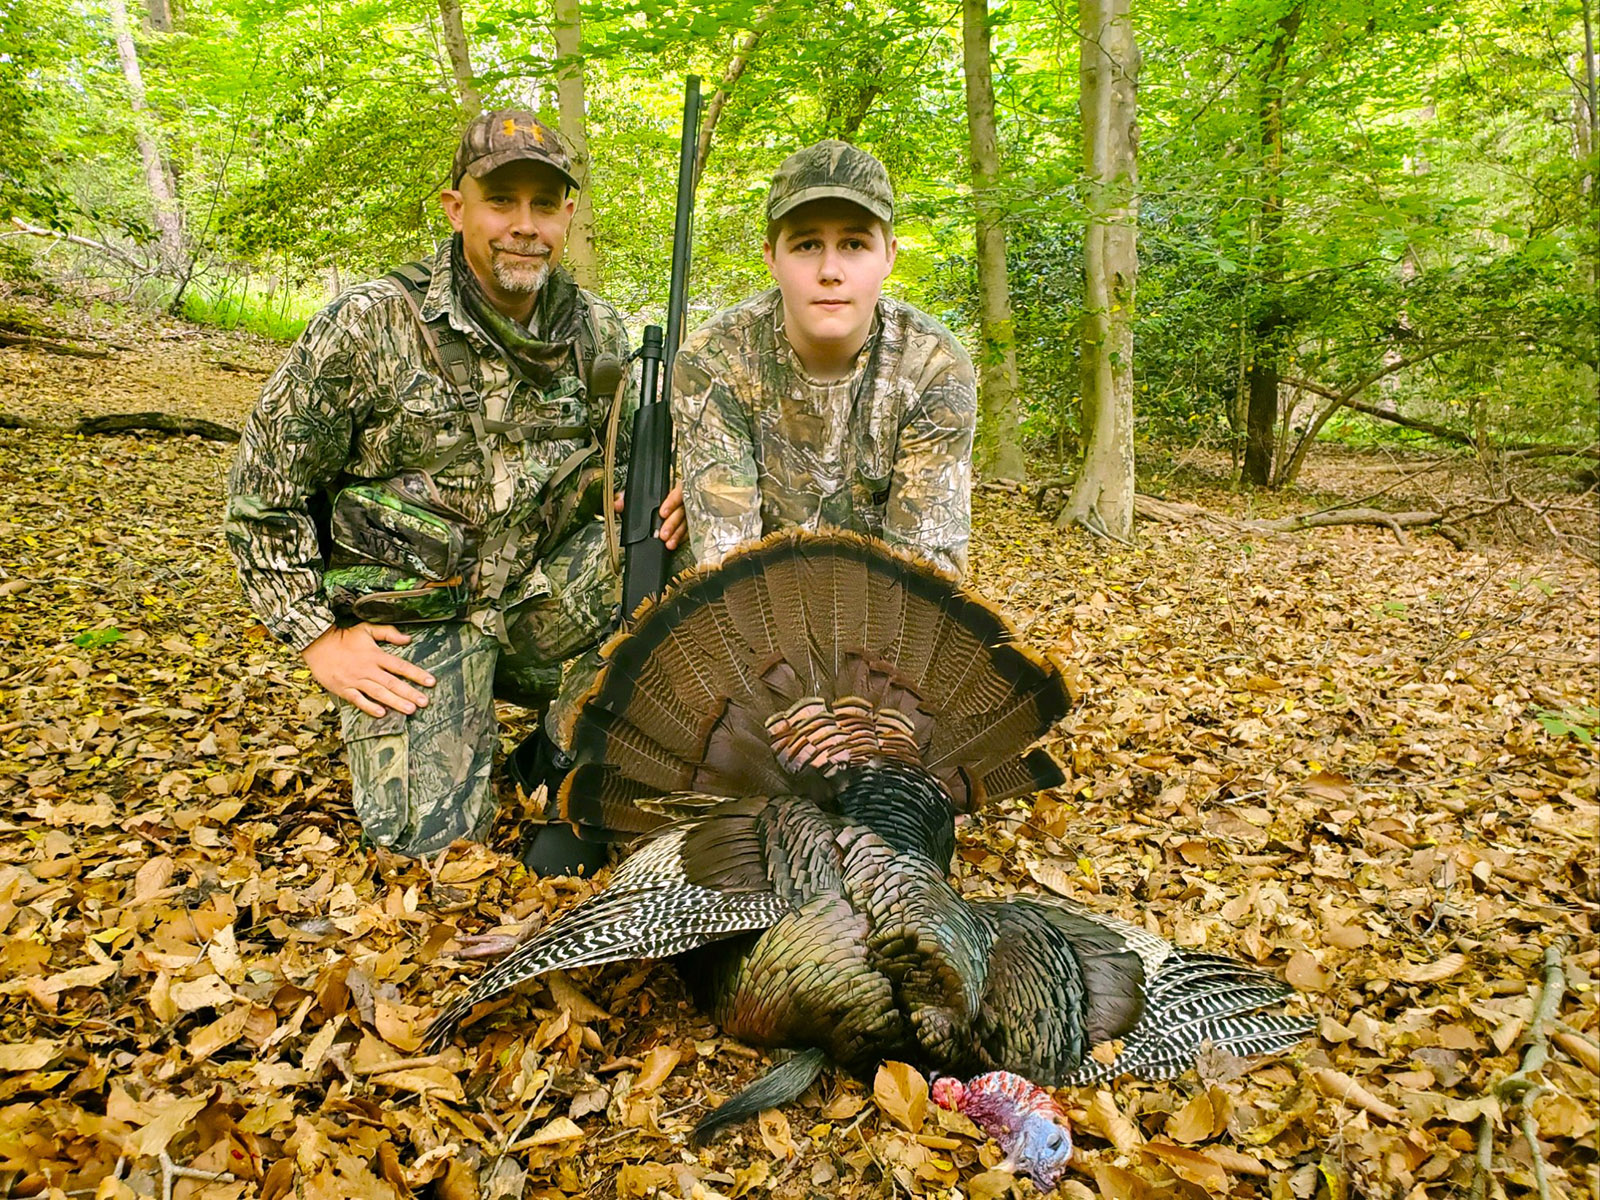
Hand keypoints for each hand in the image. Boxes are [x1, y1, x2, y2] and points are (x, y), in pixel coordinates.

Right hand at [301, 623, 435, 717]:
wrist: (317, 644)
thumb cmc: (344, 637)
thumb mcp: (367, 629)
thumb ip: (388, 633)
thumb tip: (408, 639)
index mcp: (375, 655)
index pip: (401, 666)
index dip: (417, 674)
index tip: (431, 682)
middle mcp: (367, 669)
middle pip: (392, 682)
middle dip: (410, 693)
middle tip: (424, 702)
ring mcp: (355, 680)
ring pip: (378, 693)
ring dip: (395, 702)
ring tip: (410, 710)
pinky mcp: (344, 689)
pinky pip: (358, 700)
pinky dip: (369, 707)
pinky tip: (382, 714)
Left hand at [614, 483, 686, 550]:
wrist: (651, 503)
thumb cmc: (645, 500)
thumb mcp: (633, 495)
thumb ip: (624, 498)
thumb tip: (617, 505)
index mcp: (670, 489)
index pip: (677, 492)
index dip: (671, 503)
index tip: (663, 513)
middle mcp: (681, 500)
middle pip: (682, 510)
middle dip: (672, 523)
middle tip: (663, 534)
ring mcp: (686, 512)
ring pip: (686, 522)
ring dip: (677, 533)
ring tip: (669, 543)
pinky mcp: (688, 523)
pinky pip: (687, 530)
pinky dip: (681, 538)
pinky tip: (674, 543)